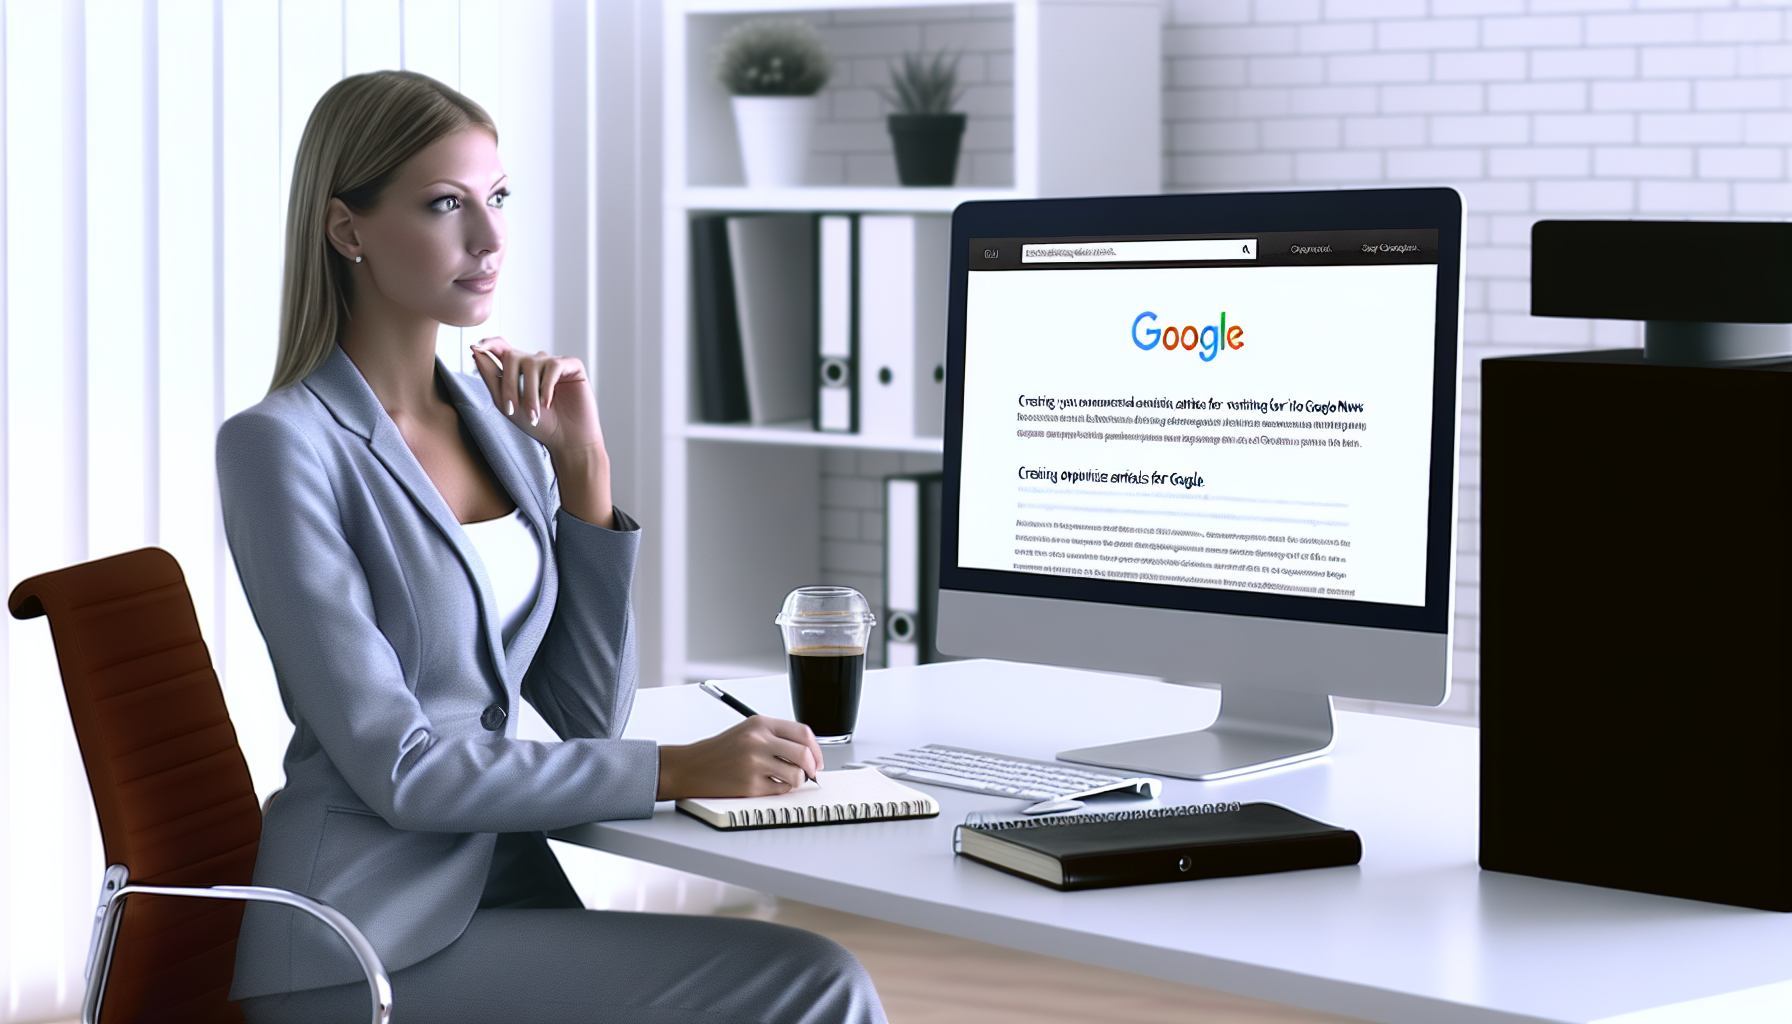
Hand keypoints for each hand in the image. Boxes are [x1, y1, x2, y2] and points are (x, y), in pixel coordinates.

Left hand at [470, 337, 613, 527]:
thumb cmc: (539, 424)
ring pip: (533, 363)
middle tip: (513, 410)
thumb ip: (491, 377)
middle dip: (510, 384)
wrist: (566, 440)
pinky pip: (554, 365)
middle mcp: (537, 362)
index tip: (478, 347)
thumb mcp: (506, 403)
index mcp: (521, 370)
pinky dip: (547, 386)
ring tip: (535, 413)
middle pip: (513, 356)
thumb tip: (476, 351)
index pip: (503, 348)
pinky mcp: (573, 366)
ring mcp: (555, 363)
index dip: (490, 343)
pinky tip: (548, 403)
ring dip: (530, 392)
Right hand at [656, 716, 824, 799]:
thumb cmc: (720, 751)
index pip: (803, 732)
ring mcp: (754, 763)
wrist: (692, 767)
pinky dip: (780, 789)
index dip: (816, 748)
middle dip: (812, 767)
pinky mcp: (749, 785)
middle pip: (804, 754)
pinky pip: (780, 789)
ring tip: (785, 779)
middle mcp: (757, 741)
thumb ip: (776, 736)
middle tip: (810, 773)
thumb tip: (809, 751)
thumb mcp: (748, 731)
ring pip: (796, 775)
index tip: (817, 758)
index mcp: (760, 724)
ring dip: (796, 780)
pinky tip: (769, 784)